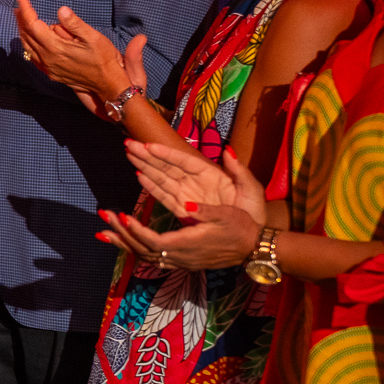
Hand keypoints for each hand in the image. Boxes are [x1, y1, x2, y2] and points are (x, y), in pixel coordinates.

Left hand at [15, 0, 146, 117]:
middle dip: (21, 18)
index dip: (25, 9)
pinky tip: (29, 40)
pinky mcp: (51, 73)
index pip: (33, 24)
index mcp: (56, 48)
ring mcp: (48, 67)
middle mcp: (48, 58)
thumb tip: (61, 10)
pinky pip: (33, 58)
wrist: (108, 83)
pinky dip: (28, 46)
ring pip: (27, 47)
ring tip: (21, 18)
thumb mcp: (93, 38)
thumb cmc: (103, 59)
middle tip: (18, 4)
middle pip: (27, 35)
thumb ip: (75, 24)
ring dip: (23, 31)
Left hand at [96, 199, 260, 271]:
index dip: (138, 231)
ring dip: (124, 243)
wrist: (252, 249)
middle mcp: (181, 256)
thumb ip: (207, 211)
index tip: (125, 216)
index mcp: (190, 244)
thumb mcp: (227, 216)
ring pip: (145, 256)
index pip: (156, 242)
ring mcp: (180, 261)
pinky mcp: (180, 261)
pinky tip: (122, 240)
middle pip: (144, 250)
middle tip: (105, 214)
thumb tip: (189, 205)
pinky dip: (133, 248)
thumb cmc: (241, 228)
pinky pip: (150, 257)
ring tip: (103, 230)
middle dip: (123, 233)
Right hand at [125, 139, 263, 219]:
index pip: (183, 161)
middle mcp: (196, 182)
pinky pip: (165, 195)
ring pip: (162, 178)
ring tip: (129, 154)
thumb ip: (240, 171)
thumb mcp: (252, 190)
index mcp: (210, 175)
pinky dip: (152, 186)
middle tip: (129, 145)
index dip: (166, 153)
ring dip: (145, 166)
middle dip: (148, 155)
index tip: (149, 145)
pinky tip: (140, 175)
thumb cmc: (254, 213)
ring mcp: (188, 194)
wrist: (252, 238)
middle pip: (167, 166)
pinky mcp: (184, 209)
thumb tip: (228, 151)